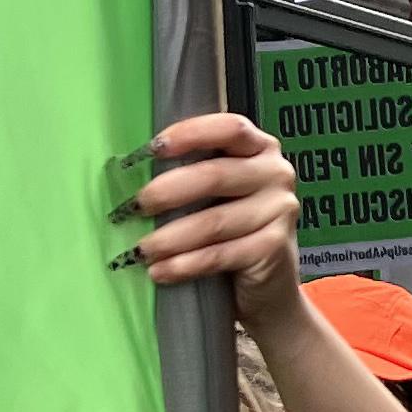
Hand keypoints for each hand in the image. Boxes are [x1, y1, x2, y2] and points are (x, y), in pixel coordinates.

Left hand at [118, 113, 301, 323]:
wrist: (270, 282)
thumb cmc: (232, 229)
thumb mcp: (218, 193)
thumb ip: (193, 174)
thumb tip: (132, 173)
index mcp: (260, 148)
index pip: (230, 128)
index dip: (192, 133)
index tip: (153, 148)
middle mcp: (276, 173)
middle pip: (216, 175)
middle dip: (167, 192)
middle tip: (134, 208)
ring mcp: (280, 210)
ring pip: (214, 221)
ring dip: (169, 237)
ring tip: (140, 250)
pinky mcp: (274, 247)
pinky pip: (220, 254)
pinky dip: (184, 265)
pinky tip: (160, 271)